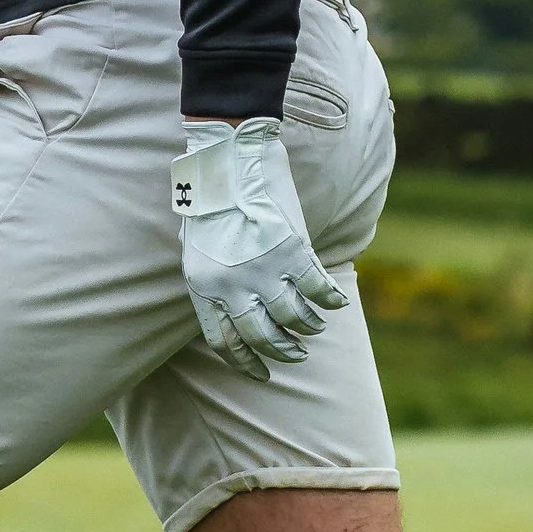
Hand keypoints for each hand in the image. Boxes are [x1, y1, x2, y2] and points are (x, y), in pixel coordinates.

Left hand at [170, 117, 347, 378]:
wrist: (227, 158)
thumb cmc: (208, 198)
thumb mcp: (197, 247)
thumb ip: (213, 278)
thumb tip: (233, 304)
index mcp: (203, 286)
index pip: (225, 341)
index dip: (245, 362)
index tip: (262, 373)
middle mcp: (232, 286)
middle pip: (261, 336)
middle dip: (281, 351)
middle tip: (295, 355)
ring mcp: (263, 270)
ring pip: (293, 317)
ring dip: (307, 326)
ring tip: (314, 327)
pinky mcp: (291, 250)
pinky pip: (316, 288)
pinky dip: (329, 299)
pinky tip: (335, 303)